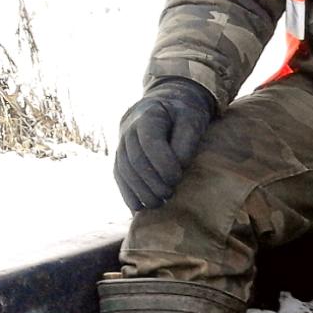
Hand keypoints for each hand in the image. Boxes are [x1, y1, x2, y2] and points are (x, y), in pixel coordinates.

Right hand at [113, 78, 216, 211]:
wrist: (166, 104)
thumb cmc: (185, 114)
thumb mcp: (192, 119)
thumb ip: (186, 140)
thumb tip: (178, 166)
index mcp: (148, 114)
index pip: (150, 141)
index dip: (162, 162)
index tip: (177, 178)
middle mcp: (129, 128)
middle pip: (135, 158)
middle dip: (151, 180)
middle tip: (169, 195)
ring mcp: (121, 142)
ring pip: (124, 169)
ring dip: (139, 190)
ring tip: (157, 204)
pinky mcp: (121, 156)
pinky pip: (119, 175)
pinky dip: (127, 192)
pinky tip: (138, 208)